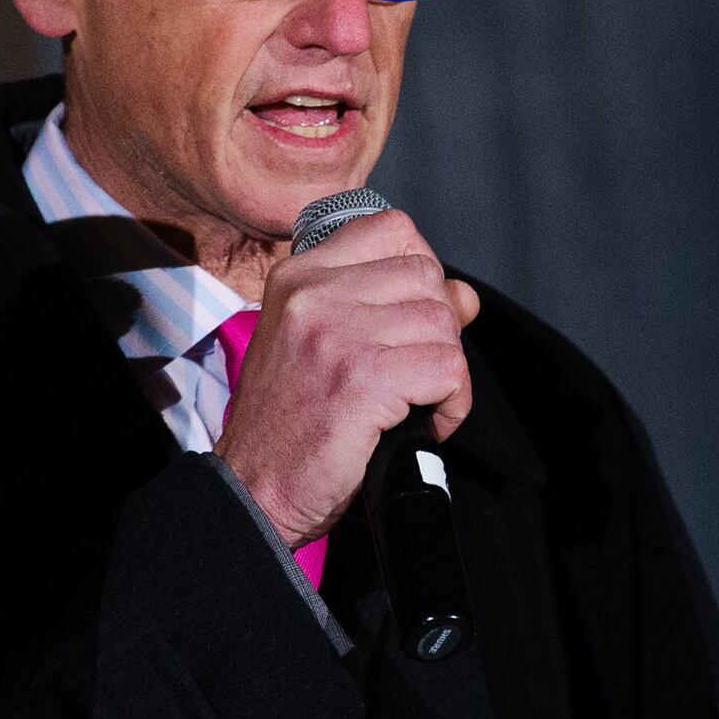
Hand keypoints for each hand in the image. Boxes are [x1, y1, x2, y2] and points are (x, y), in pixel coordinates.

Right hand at [219, 209, 479, 548]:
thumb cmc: (289, 423)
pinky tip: (424, 424)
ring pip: (443, 323)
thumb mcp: (322, 343)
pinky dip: (452, 403)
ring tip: (418, 403)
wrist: (252, 488)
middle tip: (416, 374)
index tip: (411, 318)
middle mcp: (314, 293)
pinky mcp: (363, 378)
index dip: (421, 272)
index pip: (392, 230)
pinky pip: (448, 369)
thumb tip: (465, 296)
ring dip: (447, 371)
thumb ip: (386, 307)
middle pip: (427, 276)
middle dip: (438, 328)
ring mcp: (338, 333)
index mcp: (298, 276)